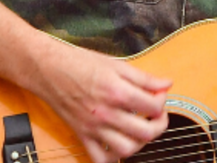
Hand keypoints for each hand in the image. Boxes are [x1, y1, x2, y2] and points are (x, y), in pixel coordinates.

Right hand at [31, 41, 171, 162]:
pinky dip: (113, 158)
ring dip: (140, 143)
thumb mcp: (116, 64)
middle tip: (157, 115)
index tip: (159, 95)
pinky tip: (119, 144)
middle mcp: (106, 113)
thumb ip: (144, 78)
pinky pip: (100, 158)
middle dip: (159, 125)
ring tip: (141, 129)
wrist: (49, 69)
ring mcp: (93, 127)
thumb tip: (167, 84)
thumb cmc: (80, 63)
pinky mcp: (82, 135)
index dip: (162, 100)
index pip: (153, 106)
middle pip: (145, 132)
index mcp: (117, 91)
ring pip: (126, 150)